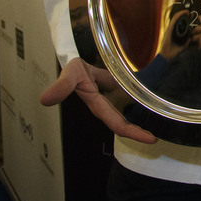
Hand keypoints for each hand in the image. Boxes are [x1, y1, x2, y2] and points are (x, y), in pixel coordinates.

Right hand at [40, 57, 156, 143]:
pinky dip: (138, 105)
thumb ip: (61, 86)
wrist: (73, 60)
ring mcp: (109, 98)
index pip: (117, 123)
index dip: (133, 133)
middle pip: (122, 123)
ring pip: (125, 113)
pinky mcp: (114, 89)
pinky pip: (127, 99)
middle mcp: (105, 105)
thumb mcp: (69, 74)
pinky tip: (147, 105)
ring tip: (155, 126)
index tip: (150, 139)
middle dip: (137, 133)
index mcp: (98, 105)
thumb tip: (45, 99)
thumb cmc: (73, 69)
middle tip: (154, 140)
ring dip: (137, 121)